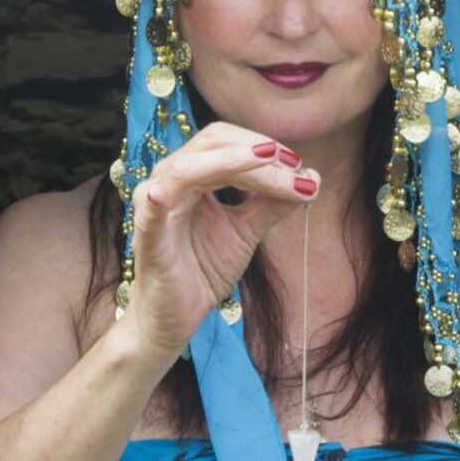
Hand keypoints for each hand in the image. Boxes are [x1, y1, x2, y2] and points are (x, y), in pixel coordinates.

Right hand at [125, 122, 319, 355]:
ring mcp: (155, 205)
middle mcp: (172, 179)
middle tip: (294, 165)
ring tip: (268, 160)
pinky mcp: (147, 237)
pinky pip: (151, 213)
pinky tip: (165, 193)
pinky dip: (158, 200)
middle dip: (256, 151)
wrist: (176, 317)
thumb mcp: (247, 231)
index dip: (266, 148)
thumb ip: (273, 204)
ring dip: (232, 162)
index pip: (230, 144)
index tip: (302, 167)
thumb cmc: (203, 268)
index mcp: (195, 174)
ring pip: (188, 168)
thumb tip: (312, 178)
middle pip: (212, 143)